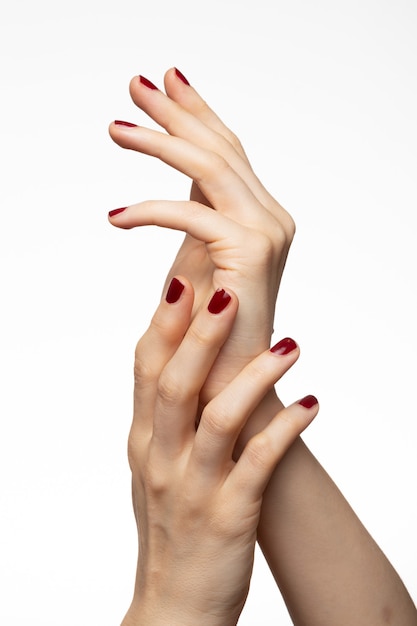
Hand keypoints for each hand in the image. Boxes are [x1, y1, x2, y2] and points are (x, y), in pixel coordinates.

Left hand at [109, 67, 294, 401]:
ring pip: (208, 167)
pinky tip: (115, 216)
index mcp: (262, 214)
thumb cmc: (211, 328)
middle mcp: (272, 215)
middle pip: (220, 147)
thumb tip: (175, 181)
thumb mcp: (199, 258)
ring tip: (116, 128)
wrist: (232, 382)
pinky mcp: (252, 251)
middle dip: (175, 112)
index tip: (166, 84)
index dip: (196, 114)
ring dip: (158, 142)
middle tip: (136, 85)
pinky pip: (191, 214)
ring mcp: (267, 230)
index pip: (227, 151)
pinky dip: (149, 210)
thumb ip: (197, 214)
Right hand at [122, 276, 317, 625]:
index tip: (184, 279)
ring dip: (253, 378)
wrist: (174, 605)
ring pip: (217, 419)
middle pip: (174, 384)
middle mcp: (160, 458)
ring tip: (289, 345)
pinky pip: (259, 466)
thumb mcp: (153, 464)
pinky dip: (287, 431)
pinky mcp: (228, 516)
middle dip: (200, 334)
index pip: (147, 369)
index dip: (163, 323)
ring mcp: (193, 487)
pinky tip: (312, 403)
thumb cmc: (169, 525)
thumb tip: (182, 359)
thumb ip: (163, 414)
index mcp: (143, 440)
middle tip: (228, 290)